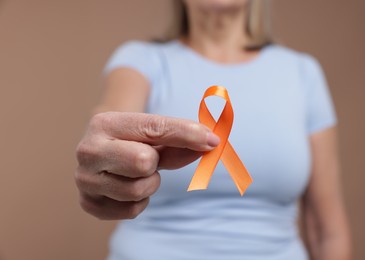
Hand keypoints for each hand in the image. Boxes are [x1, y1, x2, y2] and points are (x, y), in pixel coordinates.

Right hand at [75, 112, 219, 219]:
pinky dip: (139, 201)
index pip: (154, 128)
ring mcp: (85, 180)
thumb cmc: (132, 142)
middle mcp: (88, 150)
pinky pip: (132, 210)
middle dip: (155, 163)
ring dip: (149, 183)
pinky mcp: (89, 204)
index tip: (211, 140)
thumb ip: (179, 140)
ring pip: (139, 190)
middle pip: (144, 162)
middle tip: (149, 159)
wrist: (101, 154)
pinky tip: (128, 187)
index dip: (187, 134)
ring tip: (137, 174)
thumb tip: (210, 144)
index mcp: (104, 123)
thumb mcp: (153, 135)